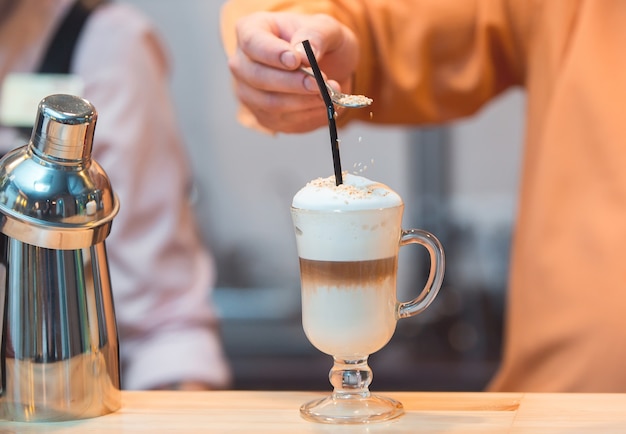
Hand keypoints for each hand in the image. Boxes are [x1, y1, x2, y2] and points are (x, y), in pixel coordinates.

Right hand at [227, 11, 357, 132]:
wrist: (326, 67)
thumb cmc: (319, 41)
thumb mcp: (325, 28)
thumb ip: (316, 35)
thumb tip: (304, 54)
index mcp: (251, 30)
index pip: (253, 42)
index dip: (272, 54)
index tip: (296, 60)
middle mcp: (242, 63)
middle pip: (258, 77)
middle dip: (292, 83)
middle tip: (319, 83)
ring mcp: (250, 93)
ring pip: (271, 104)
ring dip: (304, 102)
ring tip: (330, 93)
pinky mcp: (264, 116)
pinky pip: (284, 121)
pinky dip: (309, 114)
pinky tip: (325, 104)